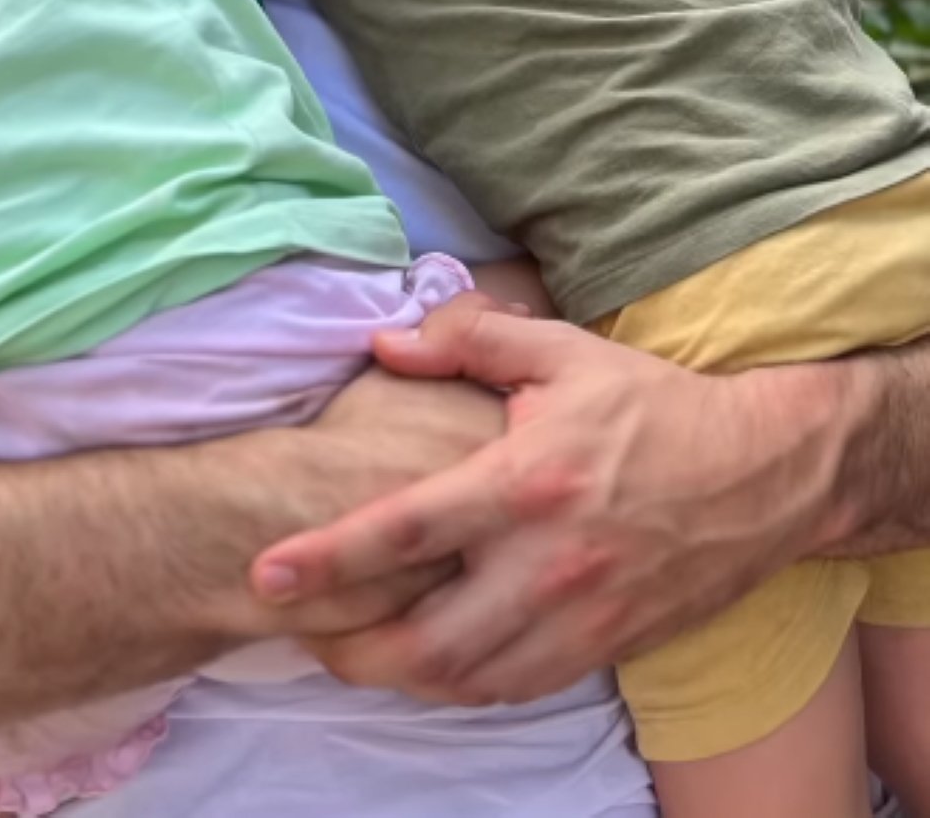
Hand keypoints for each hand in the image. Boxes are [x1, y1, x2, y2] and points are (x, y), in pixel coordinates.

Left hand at [250, 300, 844, 703]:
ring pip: (466, 681)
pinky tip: (430, 661)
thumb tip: (383, 344)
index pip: (406, 529)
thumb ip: (467, 339)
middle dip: (347, 648)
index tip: (267, 572)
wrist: (762, 474)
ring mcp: (580, 617)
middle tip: (300, 628)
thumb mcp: (562, 351)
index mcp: (526, 481)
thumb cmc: (651, 405)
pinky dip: (460, 687)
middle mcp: (548, 563)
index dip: (328, 557)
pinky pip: (515, 689)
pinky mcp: (605, 648)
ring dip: (396, 676)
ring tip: (349, 650)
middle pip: (424, 639)